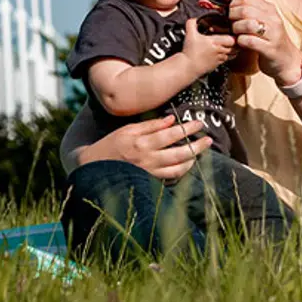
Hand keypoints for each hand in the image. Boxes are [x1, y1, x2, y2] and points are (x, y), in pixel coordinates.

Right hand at [92, 115, 212, 180]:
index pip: (171, 135)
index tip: (199, 123)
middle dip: (197, 146)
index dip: (187, 129)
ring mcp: (149, 173)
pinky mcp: (148, 181)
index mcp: (142, 144)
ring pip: (178, 169)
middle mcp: (147, 160)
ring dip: (192, 160)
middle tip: (208, 139)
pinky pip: (170, 178)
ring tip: (200, 152)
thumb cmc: (111, 145)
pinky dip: (181, 171)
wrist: (93, 168)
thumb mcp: (128, 130)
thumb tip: (171, 120)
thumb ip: (150, 125)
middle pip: (179, 153)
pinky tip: (187, 164)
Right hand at [181, 17, 237, 74]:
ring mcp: (219, 58)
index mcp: (215, 42)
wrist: (188, 67)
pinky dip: (228, 56)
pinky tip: (226, 53)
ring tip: (232, 46)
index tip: (232, 33)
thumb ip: (191, 24)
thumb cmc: (190, 51)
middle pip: (235, 47)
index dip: (234, 36)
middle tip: (234, 40)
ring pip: (233, 54)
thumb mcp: (190, 35)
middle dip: (235, 43)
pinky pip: (227, 60)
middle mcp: (219, 50)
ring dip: (233, 50)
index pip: (231, 39)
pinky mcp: (217, 65)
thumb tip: (194, 19)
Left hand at [229, 0, 301, 85]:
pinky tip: (241, 43)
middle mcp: (273, 20)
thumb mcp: (264, 21)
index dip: (233, 3)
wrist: (288, 61)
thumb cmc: (272, 40)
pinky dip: (240, 41)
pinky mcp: (270, 49)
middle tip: (229, 22)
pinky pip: (249, 41)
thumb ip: (252, 7)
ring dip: (236, 28)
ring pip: (248, 24)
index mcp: (271, 10)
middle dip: (232, 16)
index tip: (228, 10)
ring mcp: (273, 34)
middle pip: (245, 10)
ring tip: (236, 33)